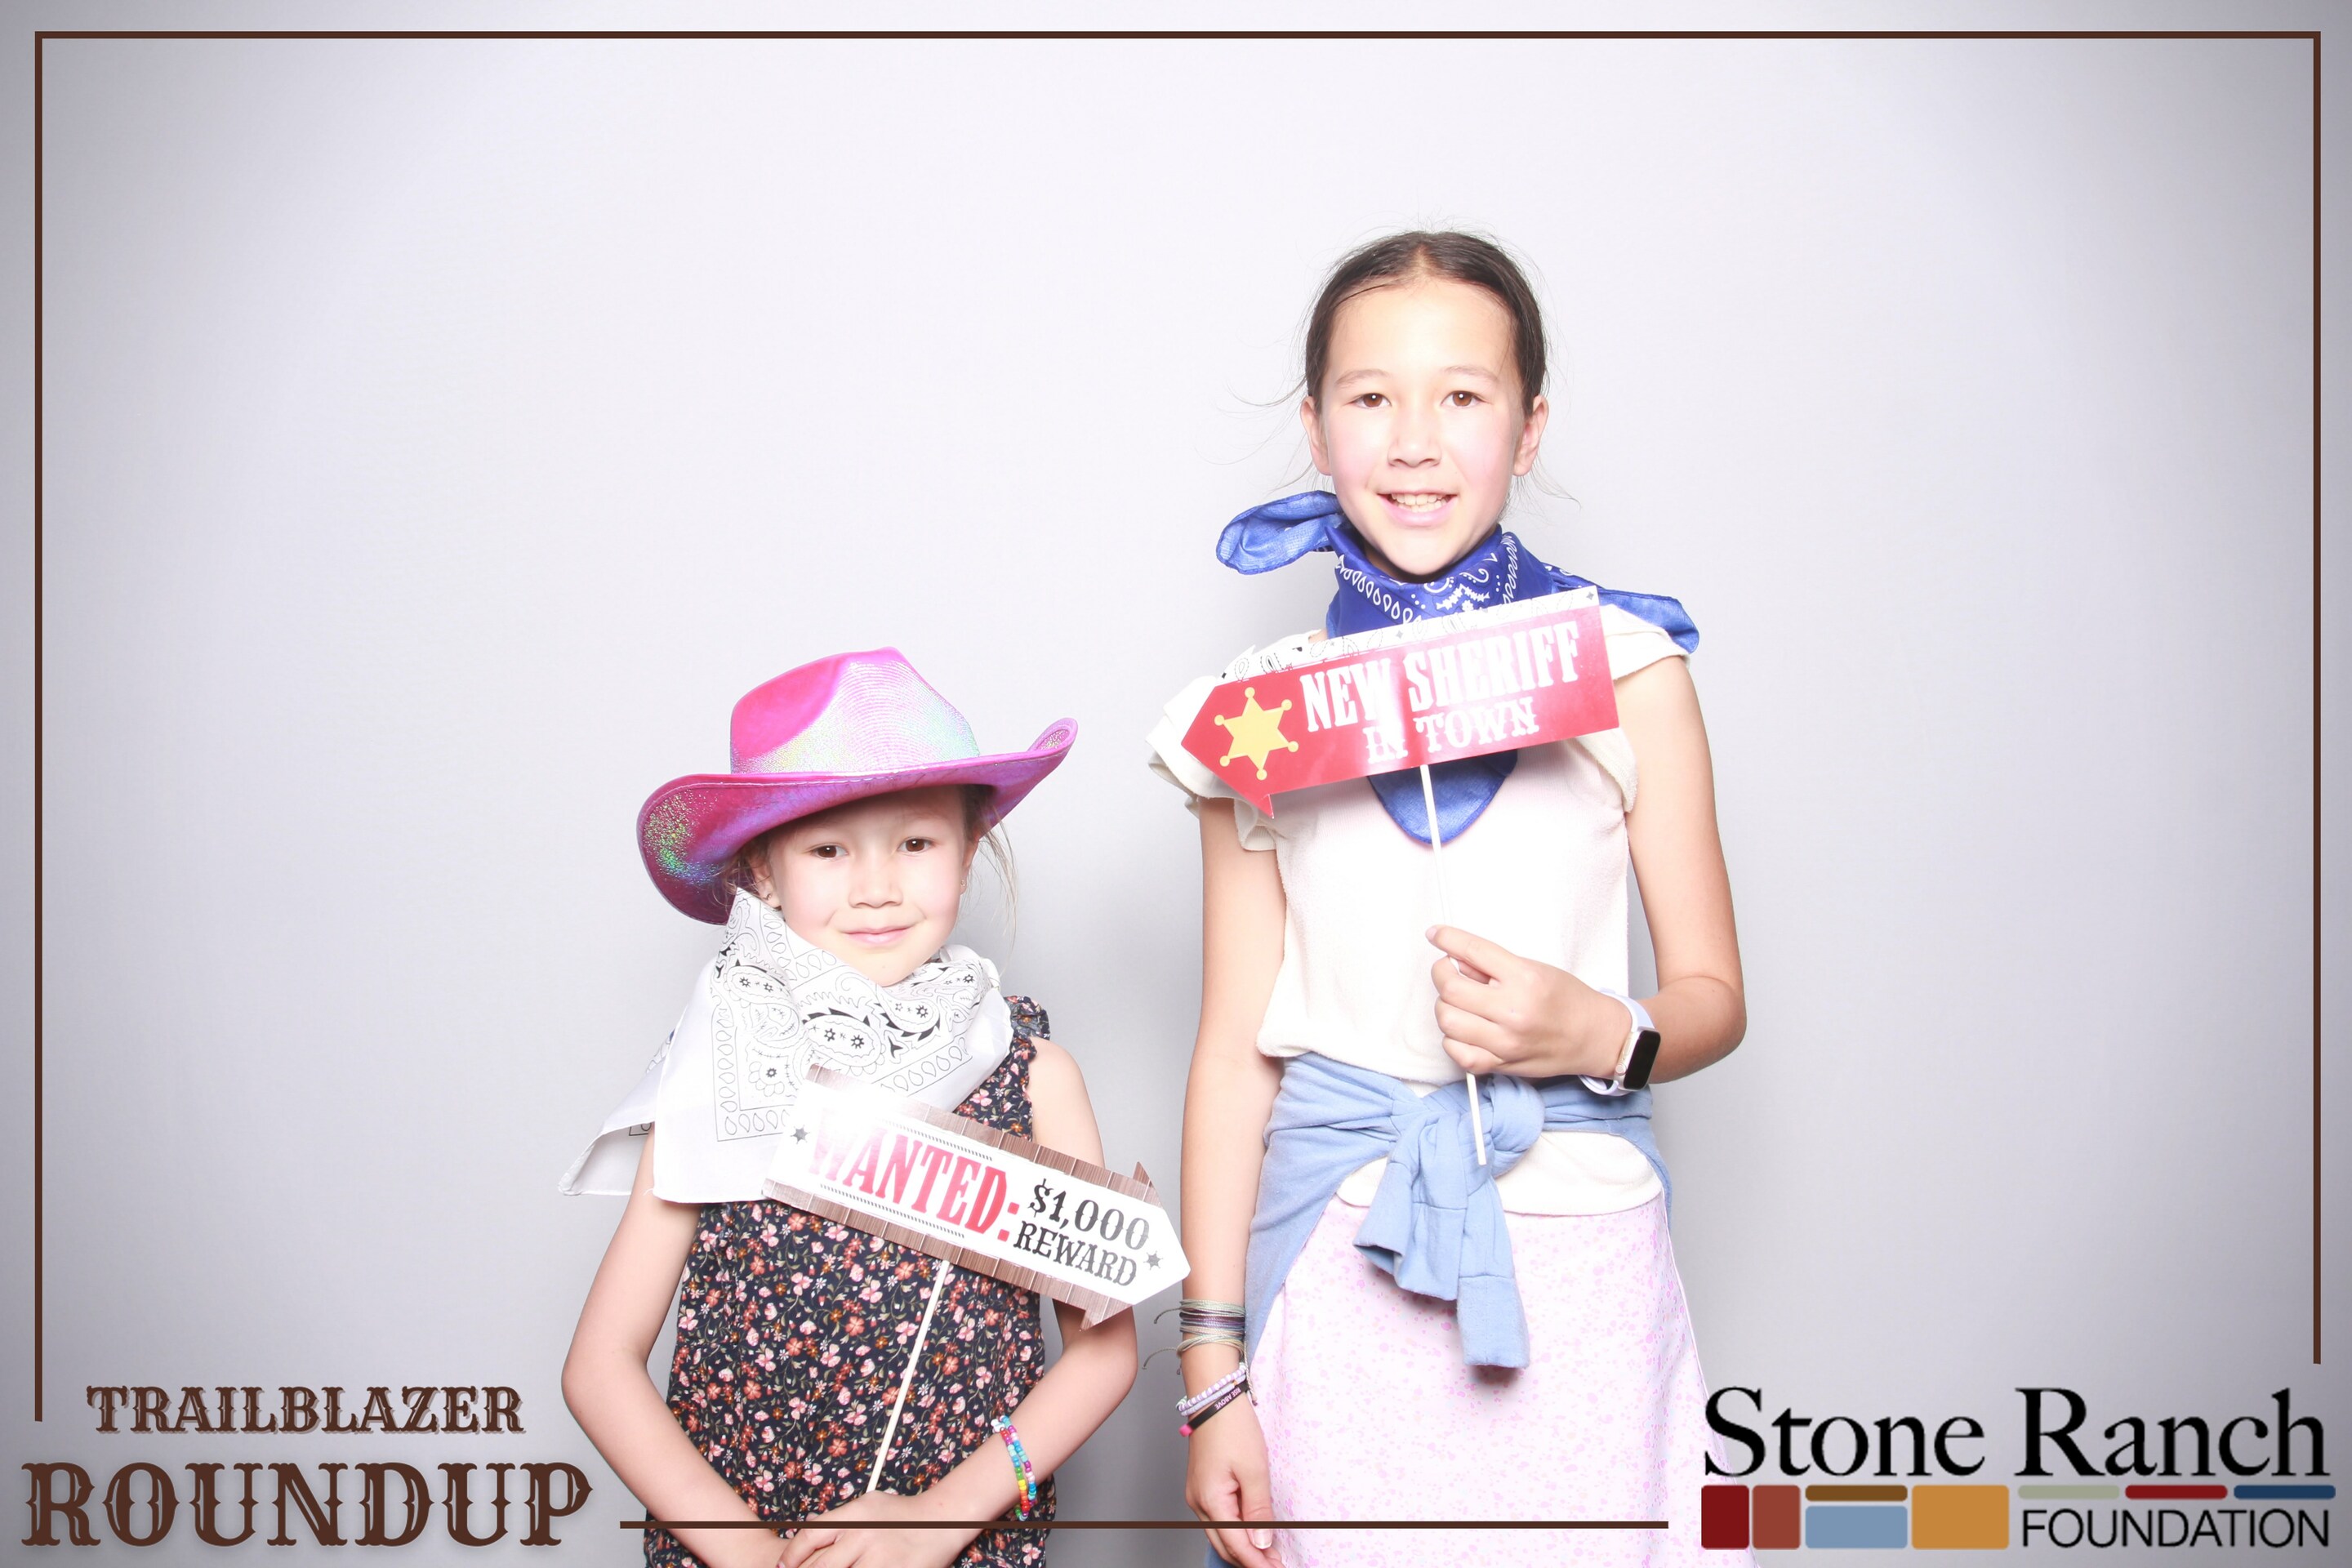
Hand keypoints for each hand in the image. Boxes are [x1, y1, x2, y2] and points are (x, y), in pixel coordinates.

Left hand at [777, 1490, 982, 1567]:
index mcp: (854, 1515)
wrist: (943, 1520)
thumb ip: (840, 1520)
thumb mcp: (868, 1505)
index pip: (810, 1535)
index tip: (782, 1566)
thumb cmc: (903, 1513)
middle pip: (820, 1565)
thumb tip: (809, 1533)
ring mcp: (879, 1557)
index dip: (791, 1555)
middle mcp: (863, 1535)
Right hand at [1185, 1395, 1280, 1567]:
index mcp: (1210, 1500)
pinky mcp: (1203, 1488)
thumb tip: (1263, 1543)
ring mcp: (1198, 1496)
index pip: (1236, 1545)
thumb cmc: (1233, 1427)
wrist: (1215, 1398)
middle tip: (1277, 1565)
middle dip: (1250, 1561)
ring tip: (1270, 1554)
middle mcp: (1198, 1503)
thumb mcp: (1254, 1470)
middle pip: (1224, 1546)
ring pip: (1220, 1535)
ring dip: (1243, 1548)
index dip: (1257, 1563)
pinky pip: (1218, 1520)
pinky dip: (1236, 1532)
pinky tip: (1253, 1533)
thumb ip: (1259, 1510)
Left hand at [1427, 925, 1626, 1078]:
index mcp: (1525, 979)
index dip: (1447, 938)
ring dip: (1446, 1006)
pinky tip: (1465, 1029)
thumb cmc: (1568, 1000)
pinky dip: (1453, 1039)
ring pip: (1448, 1020)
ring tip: (1460, 1002)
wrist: (1594, 1037)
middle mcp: (1513, 1011)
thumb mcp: (1535, 969)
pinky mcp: (1502, 1064)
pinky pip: (1458, 1052)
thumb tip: (1455, 959)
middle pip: (1451, 988)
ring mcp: (1506, 1042)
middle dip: (1442, 973)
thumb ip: (1492, 966)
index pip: (1473, 951)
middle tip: (1448, 970)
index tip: (1436, 934)